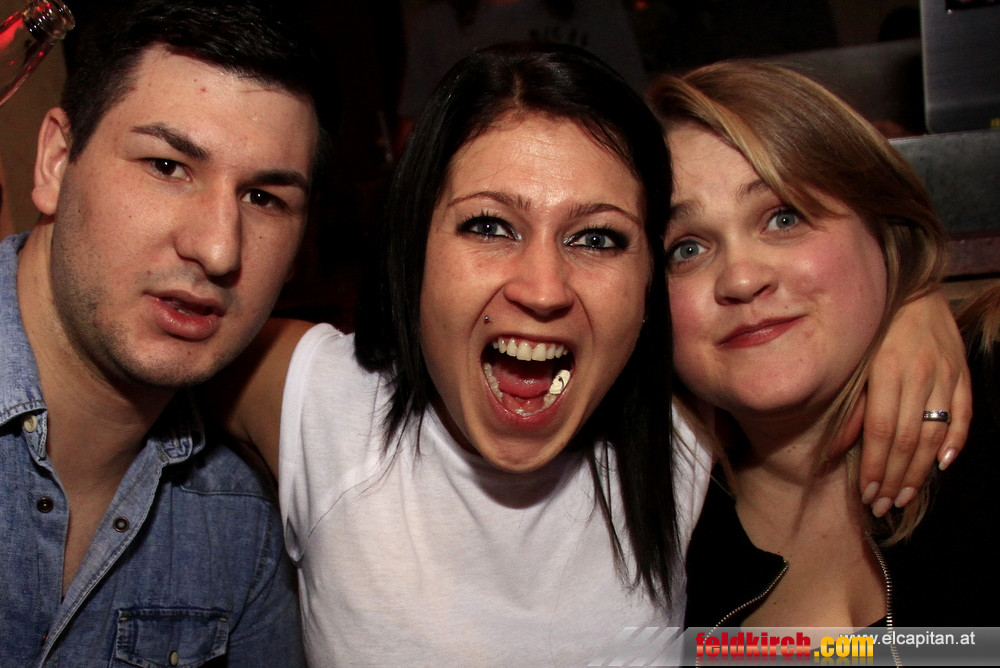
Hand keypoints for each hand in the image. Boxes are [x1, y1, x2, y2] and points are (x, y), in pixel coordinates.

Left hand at [859, 290, 970, 516]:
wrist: (911, 288)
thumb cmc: (871, 328)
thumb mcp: (853, 360)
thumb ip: (850, 403)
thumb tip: (838, 447)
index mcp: (886, 371)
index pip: (883, 432)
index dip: (876, 467)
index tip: (867, 493)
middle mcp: (919, 374)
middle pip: (908, 439)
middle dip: (895, 478)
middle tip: (883, 505)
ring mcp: (944, 373)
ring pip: (935, 432)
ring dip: (920, 470)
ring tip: (905, 496)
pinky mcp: (961, 371)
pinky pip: (963, 412)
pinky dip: (955, 441)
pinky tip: (943, 465)